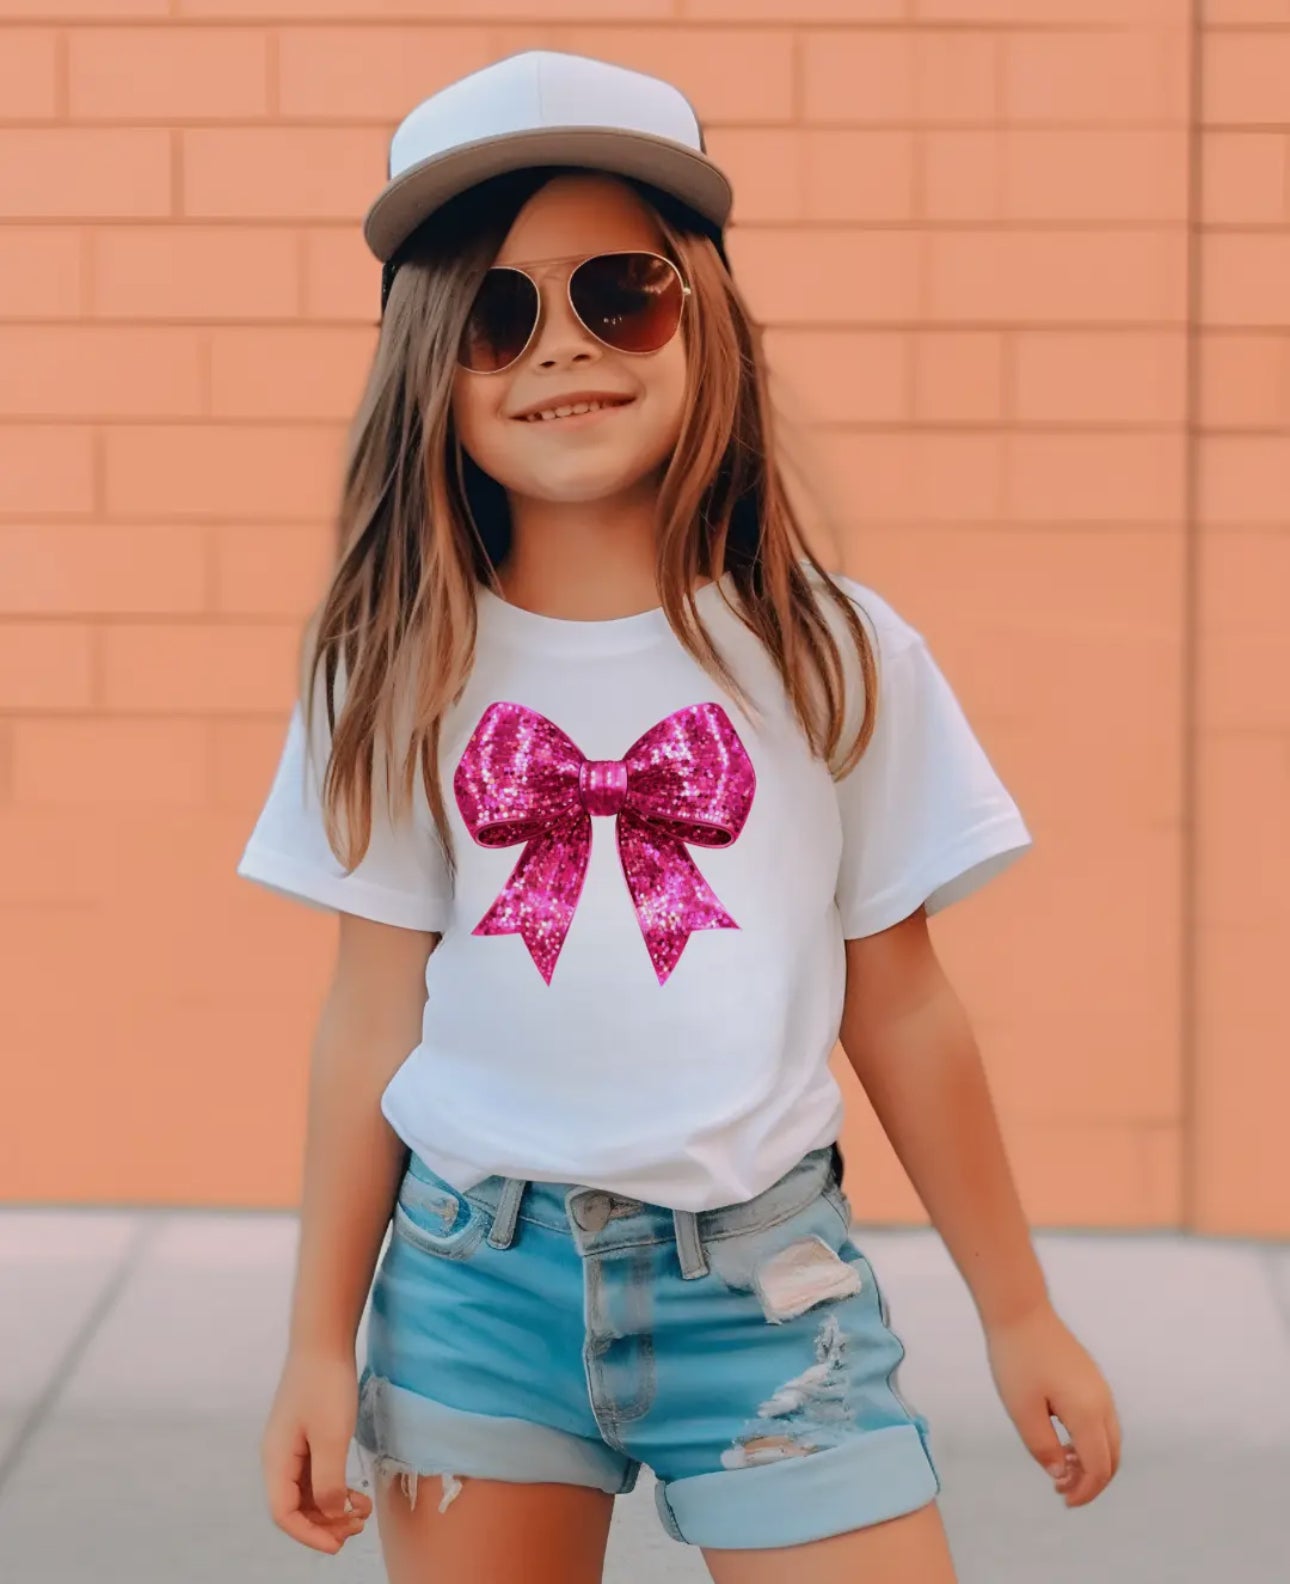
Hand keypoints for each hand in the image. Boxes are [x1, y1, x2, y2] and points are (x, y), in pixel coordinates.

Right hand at [260, 1348, 373, 1552]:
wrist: (324, 1339)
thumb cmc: (325, 1386)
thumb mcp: (331, 1437)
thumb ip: (328, 1481)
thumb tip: (329, 1514)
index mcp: (276, 1460)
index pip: (284, 1513)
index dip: (310, 1534)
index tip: (339, 1544)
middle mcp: (279, 1457)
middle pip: (295, 1506)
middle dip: (324, 1523)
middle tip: (357, 1526)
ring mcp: (292, 1445)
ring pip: (308, 1491)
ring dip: (332, 1507)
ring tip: (362, 1511)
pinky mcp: (307, 1434)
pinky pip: (316, 1473)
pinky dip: (334, 1487)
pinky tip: (355, 1491)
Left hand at [984, 1299, 1121, 1507]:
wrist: (1020, 1309)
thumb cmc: (1017, 1359)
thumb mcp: (1022, 1411)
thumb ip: (1043, 1448)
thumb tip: (1062, 1473)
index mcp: (1088, 1414)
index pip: (1098, 1468)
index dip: (1085, 1491)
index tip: (1063, 1499)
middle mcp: (1103, 1402)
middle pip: (1112, 1457)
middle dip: (1092, 1481)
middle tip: (1062, 1490)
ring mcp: (1100, 1387)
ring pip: (1110, 1438)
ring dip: (1092, 1460)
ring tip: (1061, 1467)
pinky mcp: (1091, 1377)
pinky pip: (1102, 1420)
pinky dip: (1091, 1440)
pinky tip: (1064, 1440)